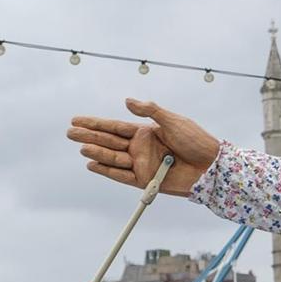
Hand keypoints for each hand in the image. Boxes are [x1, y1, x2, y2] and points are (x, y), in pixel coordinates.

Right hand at [67, 98, 221, 196]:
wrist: (211, 166)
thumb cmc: (196, 141)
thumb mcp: (174, 121)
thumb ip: (151, 111)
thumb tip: (127, 101)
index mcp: (147, 132)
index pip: (115, 126)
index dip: (96, 123)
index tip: (76, 119)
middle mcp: (141, 148)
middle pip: (109, 141)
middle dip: (90, 135)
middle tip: (69, 131)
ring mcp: (142, 164)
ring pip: (113, 157)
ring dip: (97, 151)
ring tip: (81, 146)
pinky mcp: (145, 180)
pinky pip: (121, 175)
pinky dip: (107, 170)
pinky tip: (92, 163)